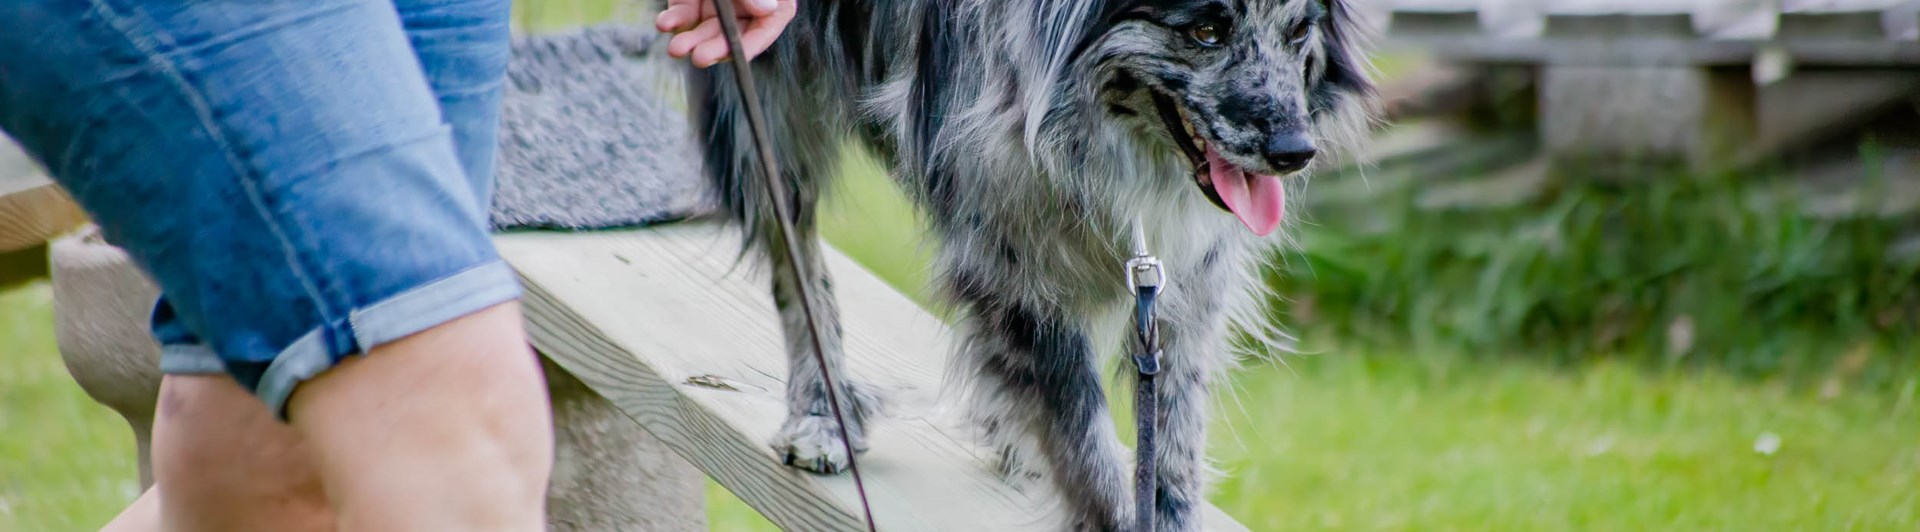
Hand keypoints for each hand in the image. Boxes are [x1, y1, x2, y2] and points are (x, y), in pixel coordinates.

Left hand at [656, 0, 796, 67]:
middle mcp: (744, 7)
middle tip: (698, 57)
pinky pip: (683, 16)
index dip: (751, 46)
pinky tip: (665, 24)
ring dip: (691, 40)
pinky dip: (673, 21)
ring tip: (676, 49)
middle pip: (732, 35)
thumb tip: (768, 10)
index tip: (734, 55)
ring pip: (705, 31)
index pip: (765, 29)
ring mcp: (717, 6)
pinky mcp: (691, 1)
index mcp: (770, 1)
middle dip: (714, 48)